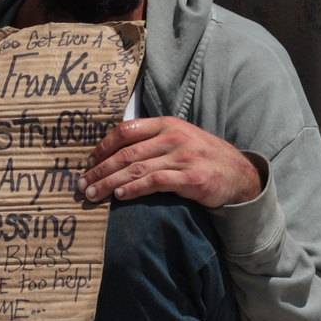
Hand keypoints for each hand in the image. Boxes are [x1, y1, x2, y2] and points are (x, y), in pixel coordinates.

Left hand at [79, 117, 262, 207]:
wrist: (239, 174)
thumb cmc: (203, 157)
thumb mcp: (180, 138)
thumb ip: (154, 140)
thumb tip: (117, 152)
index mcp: (167, 124)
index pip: (126, 130)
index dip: (103, 146)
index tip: (89, 162)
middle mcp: (173, 137)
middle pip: (126, 153)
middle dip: (100, 169)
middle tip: (82, 183)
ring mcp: (183, 157)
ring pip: (136, 169)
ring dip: (110, 183)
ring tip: (93, 194)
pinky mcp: (191, 178)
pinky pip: (155, 182)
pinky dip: (134, 189)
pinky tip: (120, 196)